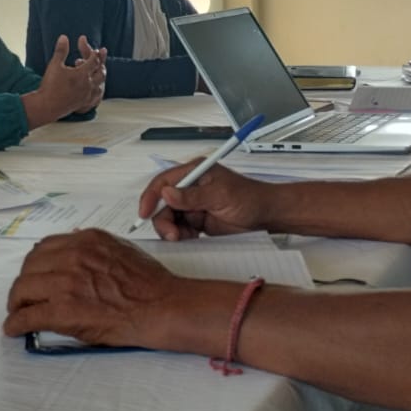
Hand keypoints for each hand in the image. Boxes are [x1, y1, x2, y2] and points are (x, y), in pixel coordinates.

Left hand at [3, 229, 183, 345]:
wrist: (161, 307)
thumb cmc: (149, 283)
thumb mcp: (120, 249)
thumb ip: (93, 248)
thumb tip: (74, 247)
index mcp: (85, 240)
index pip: (45, 248)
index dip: (36, 265)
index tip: (35, 276)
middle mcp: (72, 255)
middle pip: (29, 266)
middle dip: (24, 282)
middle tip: (24, 297)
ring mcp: (65, 282)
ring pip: (23, 289)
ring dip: (16, 302)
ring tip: (18, 312)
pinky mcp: (62, 310)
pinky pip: (27, 316)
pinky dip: (16, 323)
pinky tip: (14, 329)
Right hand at [28, 35, 102, 124]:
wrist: (46, 106)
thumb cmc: (50, 85)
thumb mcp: (54, 65)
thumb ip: (61, 50)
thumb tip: (64, 37)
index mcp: (82, 74)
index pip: (93, 61)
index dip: (93, 53)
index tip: (93, 49)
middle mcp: (88, 85)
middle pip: (101, 72)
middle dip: (101, 63)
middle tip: (101, 56)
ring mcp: (87, 95)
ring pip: (100, 85)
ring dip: (101, 76)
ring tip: (99, 72)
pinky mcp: (84, 104)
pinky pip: (97, 97)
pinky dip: (98, 90)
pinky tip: (95, 90)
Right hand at [136, 159, 271, 239]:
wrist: (266, 216)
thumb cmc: (250, 198)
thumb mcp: (220, 195)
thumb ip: (193, 196)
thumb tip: (167, 193)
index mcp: (194, 172)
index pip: (163, 181)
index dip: (151, 196)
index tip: (144, 212)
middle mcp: (190, 187)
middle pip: (162, 203)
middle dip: (163, 219)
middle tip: (172, 234)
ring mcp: (193, 205)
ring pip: (168, 218)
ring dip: (171, 230)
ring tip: (184, 237)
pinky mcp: (197, 220)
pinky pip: (179, 229)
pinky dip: (180, 236)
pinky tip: (191, 238)